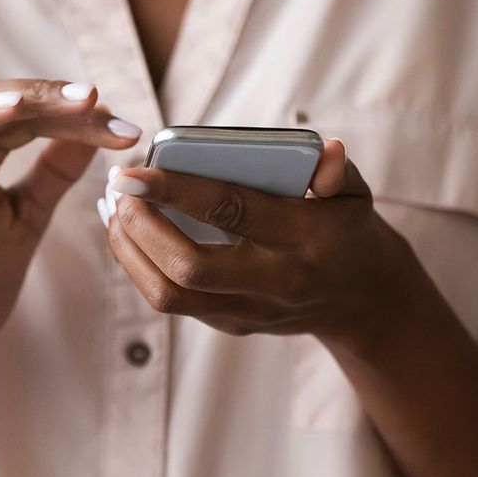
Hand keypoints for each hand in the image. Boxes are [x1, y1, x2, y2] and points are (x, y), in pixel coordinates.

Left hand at [102, 139, 417, 354]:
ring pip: (170, 295)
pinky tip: (129, 234)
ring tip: (116, 210)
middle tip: (120, 188)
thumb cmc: (347, 229)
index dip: (176, 190)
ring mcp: (250, 311)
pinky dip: (140, 267)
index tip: (132, 172)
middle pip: (188, 267)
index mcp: (304, 239)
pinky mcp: (232, 325)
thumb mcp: (354, 193)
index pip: (231, 211)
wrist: (361, 299)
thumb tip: (326, 151)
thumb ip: (335, 171)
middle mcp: (275, 282)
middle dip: (141, 226)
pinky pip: (173, 303)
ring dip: (130, 251)